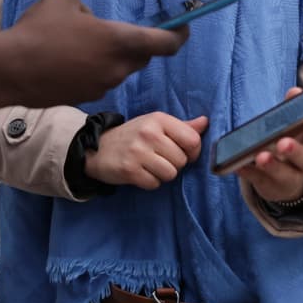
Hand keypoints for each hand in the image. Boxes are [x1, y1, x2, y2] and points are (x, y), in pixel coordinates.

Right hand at [0, 0, 188, 108]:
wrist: (10, 69)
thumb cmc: (37, 30)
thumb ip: (85, 4)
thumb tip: (88, 18)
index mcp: (118, 41)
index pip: (164, 43)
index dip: (179, 36)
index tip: (184, 28)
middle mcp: (117, 68)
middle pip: (141, 57)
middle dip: (139, 44)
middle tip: (123, 32)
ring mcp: (102, 86)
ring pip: (117, 68)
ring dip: (110, 56)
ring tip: (81, 43)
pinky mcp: (85, 97)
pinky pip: (99, 79)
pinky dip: (92, 69)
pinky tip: (67, 60)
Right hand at [84, 112, 207, 188]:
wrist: (97, 148)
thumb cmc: (133, 136)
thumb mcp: (155, 125)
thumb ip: (181, 126)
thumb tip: (206, 122)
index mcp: (158, 119)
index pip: (192, 140)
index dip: (192, 151)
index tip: (182, 152)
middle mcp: (148, 133)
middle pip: (182, 160)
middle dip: (174, 164)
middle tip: (159, 159)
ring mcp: (138, 151)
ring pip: (170, 174)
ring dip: (163, 175)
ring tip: (150, 166)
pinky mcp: (129, 170)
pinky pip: (155, 184)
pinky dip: (150, 182)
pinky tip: (140, 173)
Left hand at [236, 86, 302, 203]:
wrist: (289, 182)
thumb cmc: (295, 146)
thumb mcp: (300, 129)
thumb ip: (295, 108)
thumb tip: (295, 91)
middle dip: (295, 150)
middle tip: (284, 143)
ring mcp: (289, 178)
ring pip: (283, 174)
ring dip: (271, 165)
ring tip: (261, 157)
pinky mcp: (270, 186)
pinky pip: (259, 180)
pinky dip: (249, 173)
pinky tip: (239, 166)